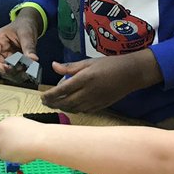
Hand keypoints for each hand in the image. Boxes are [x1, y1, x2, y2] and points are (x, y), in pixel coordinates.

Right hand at [0, 10, 39, 75]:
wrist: (29, 24)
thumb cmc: (25, 25)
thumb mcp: (27, 34)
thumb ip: (29, 46)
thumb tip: (33, 59)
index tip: (7, 69)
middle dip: (9, 71)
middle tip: (22, 71)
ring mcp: (5, 57)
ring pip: (6, 71)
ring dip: (15, 75)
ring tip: (27, 72)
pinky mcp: (13, 62)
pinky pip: (14, 71)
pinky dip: (20, 74)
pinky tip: (29, 73)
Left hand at [0, 116, 44, 164]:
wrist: (40, 140)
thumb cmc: (37, 135)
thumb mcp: (22, 128)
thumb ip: (13, 133)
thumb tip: (11, 142)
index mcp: (5, 123)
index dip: (0, 142)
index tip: (4, 147)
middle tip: (6, 155)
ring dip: (6, 156)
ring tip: (21, 154)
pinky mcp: (0, 152)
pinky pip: (4, 159)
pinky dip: (11, 160)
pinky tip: (21, 156)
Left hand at [41, 54, 157, 113]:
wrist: (131, 73)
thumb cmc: (111, 64)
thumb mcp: (89, 61)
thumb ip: (70, 67)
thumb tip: (54, 66)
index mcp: (85, 78)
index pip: (62, 90)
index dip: (49, 95)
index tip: (42, 95)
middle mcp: (88, 92)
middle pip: (65, 102)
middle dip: (53, 104)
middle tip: (45, 102)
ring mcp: (95, 101)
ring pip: (73, 109)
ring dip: (62, 108)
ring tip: (55, 104)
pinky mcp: (101, 106)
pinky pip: (83, 111)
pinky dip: (74, 110)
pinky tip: (70, 106)